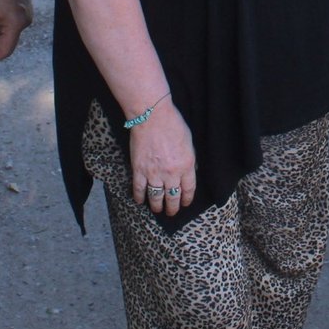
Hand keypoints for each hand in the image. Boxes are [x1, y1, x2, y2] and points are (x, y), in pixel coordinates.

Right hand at [130, 102, 197, 216]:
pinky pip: (139, 189)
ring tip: (157, 210)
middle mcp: (171, 173)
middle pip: (173, 197)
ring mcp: (154, 173)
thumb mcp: (189, 143)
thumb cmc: (173, 124)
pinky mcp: (139, 170)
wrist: (152, 116)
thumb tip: (190, 171)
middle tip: (171, 212)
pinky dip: (139, 197)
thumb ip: (189, 159)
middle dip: (172, 207)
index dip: (187, 199)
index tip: (185, 203)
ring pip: (156, 197)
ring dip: (157, 206)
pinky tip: (140, 201)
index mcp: (186, 165)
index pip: (189, 189)